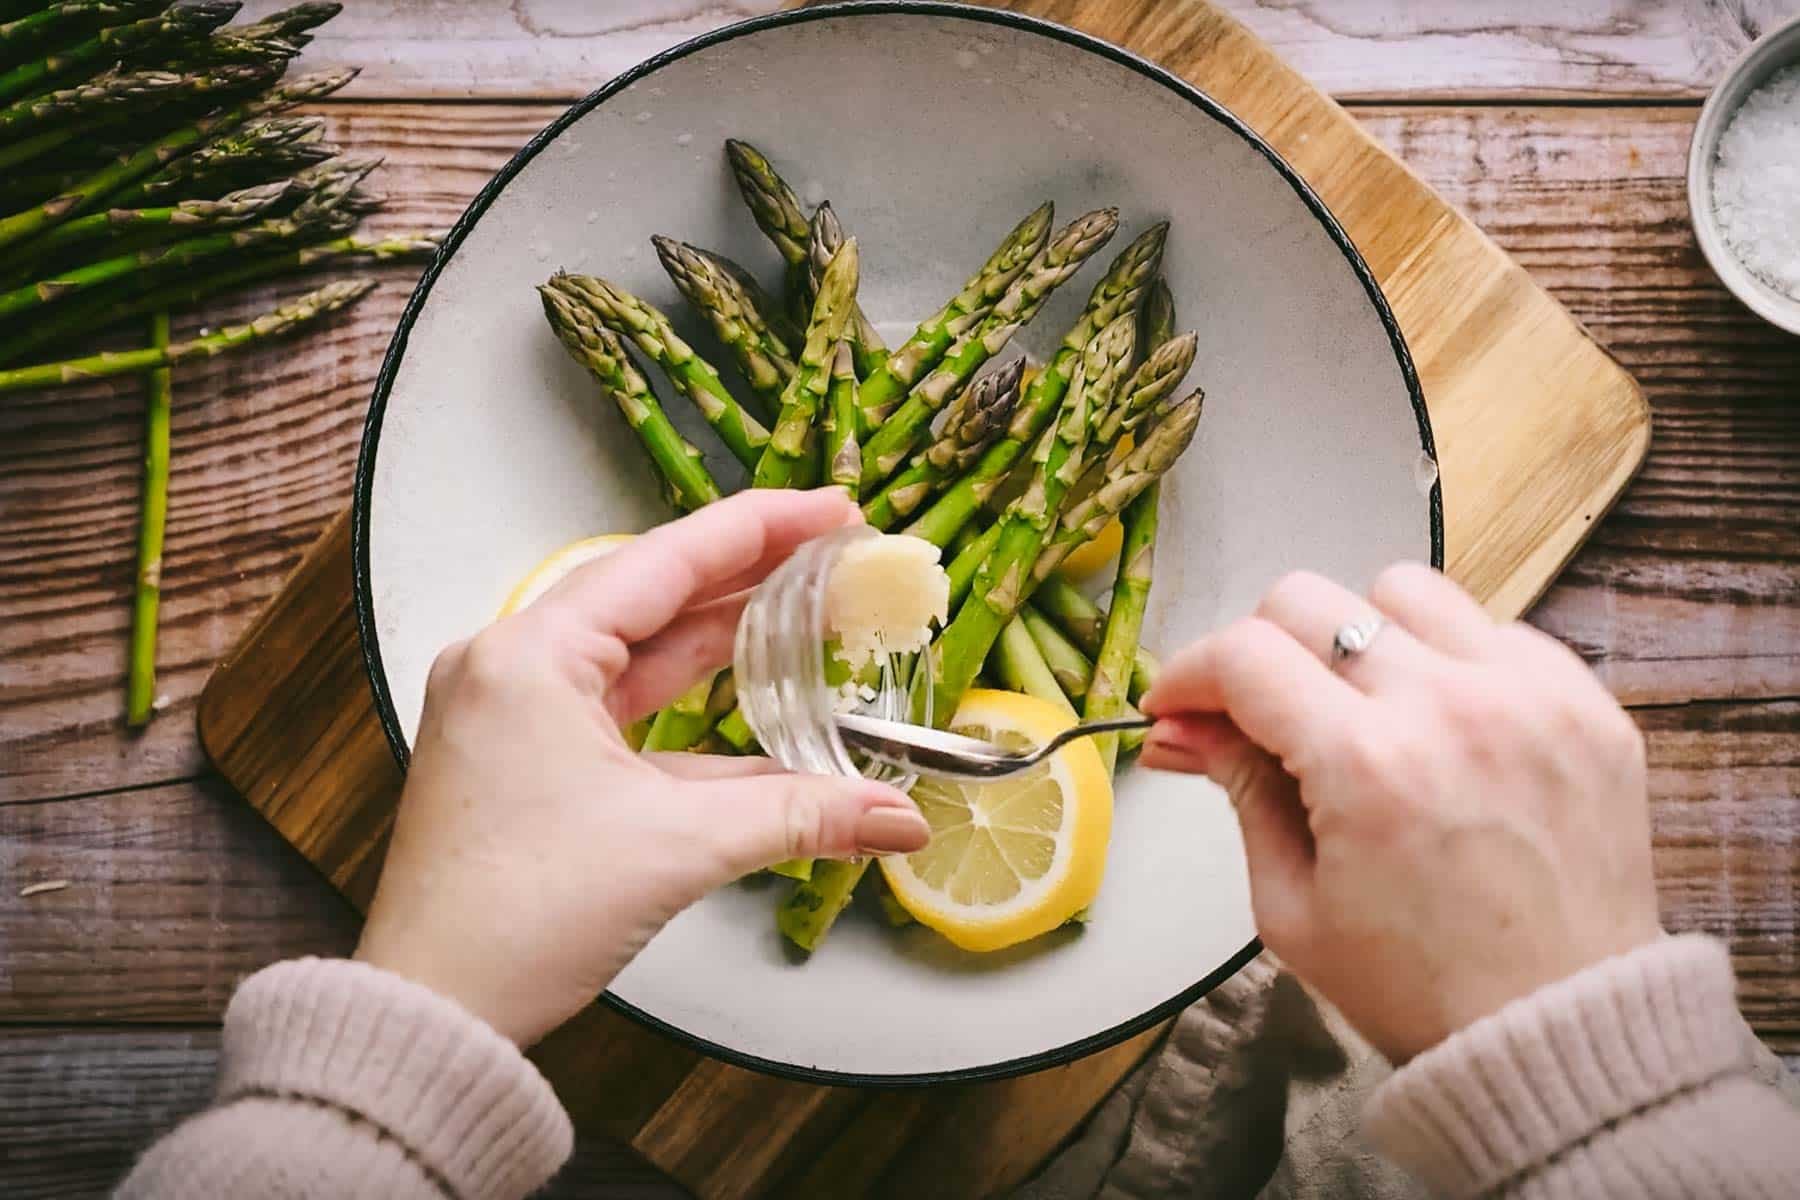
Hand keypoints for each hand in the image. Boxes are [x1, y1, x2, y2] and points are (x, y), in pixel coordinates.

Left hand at [355, 490, 929, 1045]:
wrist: (435, 1012)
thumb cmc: (518, 917)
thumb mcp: (679, 847)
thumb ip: (802, 816)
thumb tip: (900, 819)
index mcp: (531, 655)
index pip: (667, 561)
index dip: (763, 529)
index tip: (835, 509)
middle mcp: (512, 666)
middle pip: (654, 597)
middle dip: (751, 580)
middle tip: (836, 556)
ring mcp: (512, 713)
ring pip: (639, 654)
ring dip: (724, 641)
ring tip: (809, 613)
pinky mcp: (524, 760)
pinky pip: (623, 711)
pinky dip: (691, 712)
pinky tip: (763, 713)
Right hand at [1141, 564, 1659, 1061]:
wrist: (1560, 1035)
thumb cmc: (1421, 989)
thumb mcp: (1290, 904)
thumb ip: (1238, 789)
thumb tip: (1179, 726)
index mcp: (1369, 767)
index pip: (1244, 655)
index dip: (1188, 674)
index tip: (1178, 706)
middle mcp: (1453, 707)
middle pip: (1312, 599)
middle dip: (1259, 647)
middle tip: (1256, 710)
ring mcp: (1531, 696)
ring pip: (1404, 590)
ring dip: (1359, 636)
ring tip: (1357, 706)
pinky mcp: (1586, 704)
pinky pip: (1493, 629)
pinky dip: (1447, 660)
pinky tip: (1437, 724)